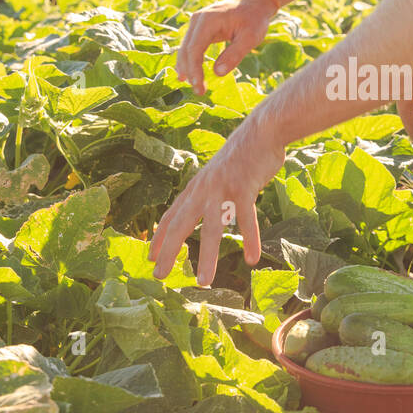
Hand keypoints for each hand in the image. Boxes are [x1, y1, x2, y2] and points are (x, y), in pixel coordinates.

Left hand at [147, 119, 285, 285]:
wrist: (261, 130)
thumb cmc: (242, 154)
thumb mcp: (217, 172)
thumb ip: (208, 190)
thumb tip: (202, 206)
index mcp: (196, 187)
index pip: (171, 216)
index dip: (159, 238)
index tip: (150, 258)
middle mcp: (204, 190)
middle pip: (181, 225)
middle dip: (169, 251)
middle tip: (159, 275)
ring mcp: (223, 189)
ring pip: (212, 229)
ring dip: (207, 257)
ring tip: (204, 282)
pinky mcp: (244, 187)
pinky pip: (246, 219)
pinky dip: (250, 239)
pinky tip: (250, 259)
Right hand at [174, 0, 278, 94]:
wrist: (254, 2)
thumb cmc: (254, 19)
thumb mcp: (250, 37)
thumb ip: (234, 54)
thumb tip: (218, 73)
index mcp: (208, 20)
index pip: (194, 49)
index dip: (195, 70)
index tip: (199, 87)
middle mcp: (197, 19)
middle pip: (187, 50)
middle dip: (190, 72)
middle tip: (199, 92)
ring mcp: (196, 22)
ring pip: (185, 49)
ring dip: (187, 68)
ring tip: (193, 86)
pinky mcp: (199, 28)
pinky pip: (190, 46)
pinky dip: (189, 61)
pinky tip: (188, 75)